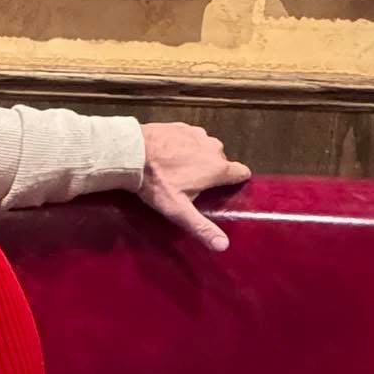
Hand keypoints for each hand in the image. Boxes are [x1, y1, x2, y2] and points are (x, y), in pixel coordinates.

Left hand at [138, 122, 250, 253]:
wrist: (131, 152)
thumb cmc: (156, 182)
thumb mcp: (178, 209)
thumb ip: (201, 227)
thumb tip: (223, 246)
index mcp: (218, 168)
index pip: (242, 173)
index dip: (235, 182)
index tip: (223, 190)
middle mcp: (213, 147)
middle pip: (222, 162)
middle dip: (211, 172)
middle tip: (192, 185)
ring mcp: (198, 134)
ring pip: (207, 148)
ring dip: (198, 157)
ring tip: (178, 170)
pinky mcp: (182, 126)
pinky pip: (191, 137)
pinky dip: (185, 145)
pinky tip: (169, 154)